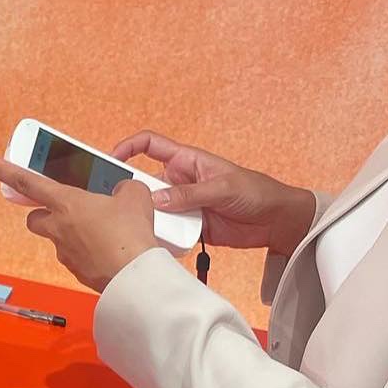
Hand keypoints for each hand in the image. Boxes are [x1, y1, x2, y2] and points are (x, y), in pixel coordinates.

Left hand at [0, 156, 162, 292]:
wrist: (135, 275)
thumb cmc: (130, 235)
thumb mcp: (134, 195)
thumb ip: (122, 187)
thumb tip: (122, 191)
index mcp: (67, 203)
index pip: (27, 182)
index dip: (5, 171)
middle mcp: (59, 228)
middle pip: (34, 218)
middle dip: (43, 212)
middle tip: (63, 208)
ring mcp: (65, 252)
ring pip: (56, 238)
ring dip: (68, 232)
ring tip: (97, 230)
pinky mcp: (77, 270)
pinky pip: (75, 256)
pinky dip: (86, 250)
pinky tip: (107, 248)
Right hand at [112, 131, 315, 255]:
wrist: (276, 221)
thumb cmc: (256, 191)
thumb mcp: (223, 188)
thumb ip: (190, 194)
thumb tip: (157, 200)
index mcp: (186, 161)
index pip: (150, 145)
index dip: (128, 147)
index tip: (110, 159)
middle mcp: (180, 181)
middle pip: (145, 182)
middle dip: (131, 192)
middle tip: (119, 205)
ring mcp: (184, 205)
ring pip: (154, 209)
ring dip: (147, 218)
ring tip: (138, 228)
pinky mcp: (190, 226)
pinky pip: (169, 230)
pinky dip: (162, 236)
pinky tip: (158, 242)